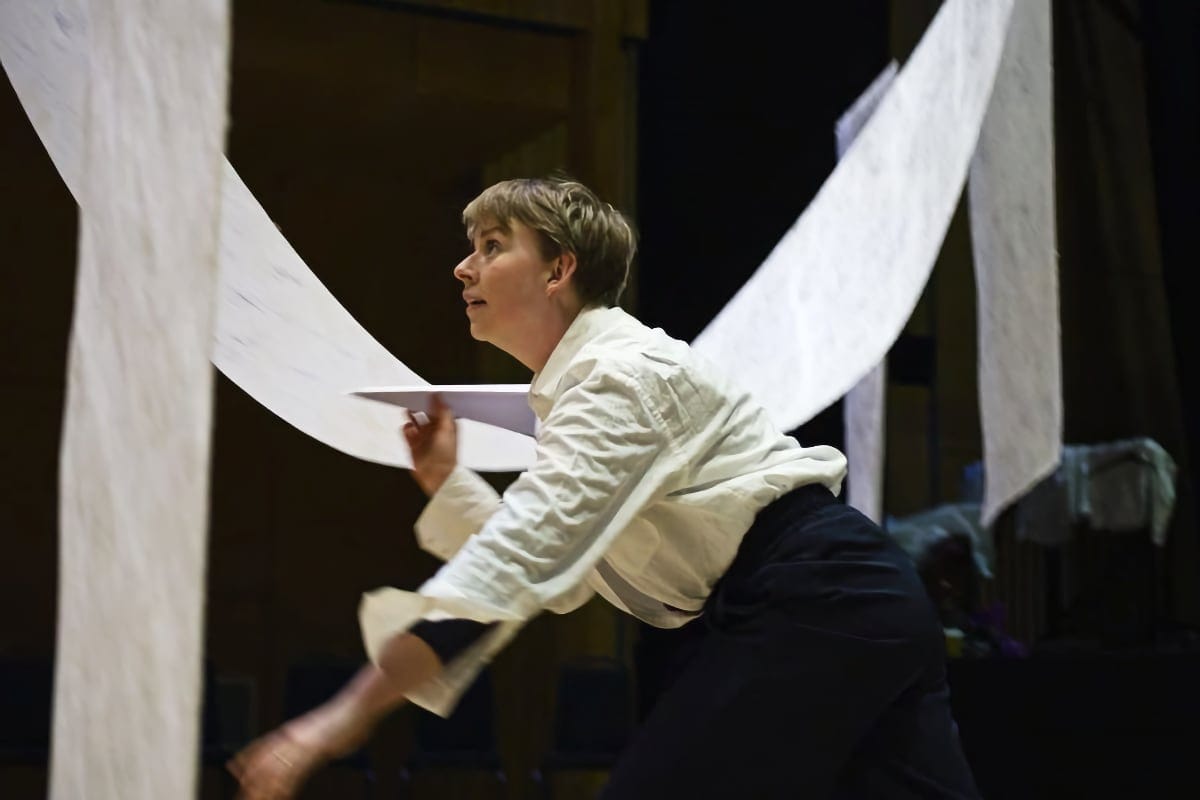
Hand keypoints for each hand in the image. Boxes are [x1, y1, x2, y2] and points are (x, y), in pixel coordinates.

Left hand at [228, 703, 367, 798]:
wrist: (357, 708)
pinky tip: (280, 797)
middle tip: (240, 796)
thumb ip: (306, 739)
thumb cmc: (343, 719)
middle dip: (249, 781)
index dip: (245, 757)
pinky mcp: (313, 752)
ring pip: (275, 770)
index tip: (232, 767)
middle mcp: (291, 737)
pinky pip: (294, 774)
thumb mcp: (319, 729)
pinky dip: (285, 789)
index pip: (261, 745)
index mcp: (290, 731)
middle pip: (263, 762)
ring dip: (262, 790)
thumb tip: (304, 747)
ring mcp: (301, 744)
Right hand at [403, 394, 456, 495]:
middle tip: (412, 397)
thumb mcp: (446, 430)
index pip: (438, 408)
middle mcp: (435, 430)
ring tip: (406, 408)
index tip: (424, 392)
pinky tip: (408, 428)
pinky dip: (406, 429)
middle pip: (425, 412)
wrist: (437, 477)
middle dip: (419, 405)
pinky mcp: (414, 445)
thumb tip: (439, 395)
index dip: (432, 400)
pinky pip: (407, 432)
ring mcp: (424, 437)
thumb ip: (442, 412)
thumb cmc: (445, 455)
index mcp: (446, 425)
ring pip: (415, 421)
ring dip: (411, 415)